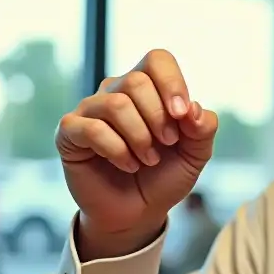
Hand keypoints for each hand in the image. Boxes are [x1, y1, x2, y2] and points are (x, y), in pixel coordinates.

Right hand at [55, 49, 218, 257]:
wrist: (138, 213)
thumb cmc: (164, 176)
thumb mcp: (195, 154)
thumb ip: (203, 128)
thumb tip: (194, 108)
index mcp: (148, 89)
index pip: (157, 59)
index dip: (173, 83)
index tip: (183, 116)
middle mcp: (116, 92)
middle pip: (136, 81)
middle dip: (159, 117)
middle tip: (167, 144)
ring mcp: (90, 110)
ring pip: (115, 104)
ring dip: (140, 137)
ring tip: (149, 160)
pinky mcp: (70, 133)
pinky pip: (91, 128)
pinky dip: (116, 150)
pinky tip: (128, 164)